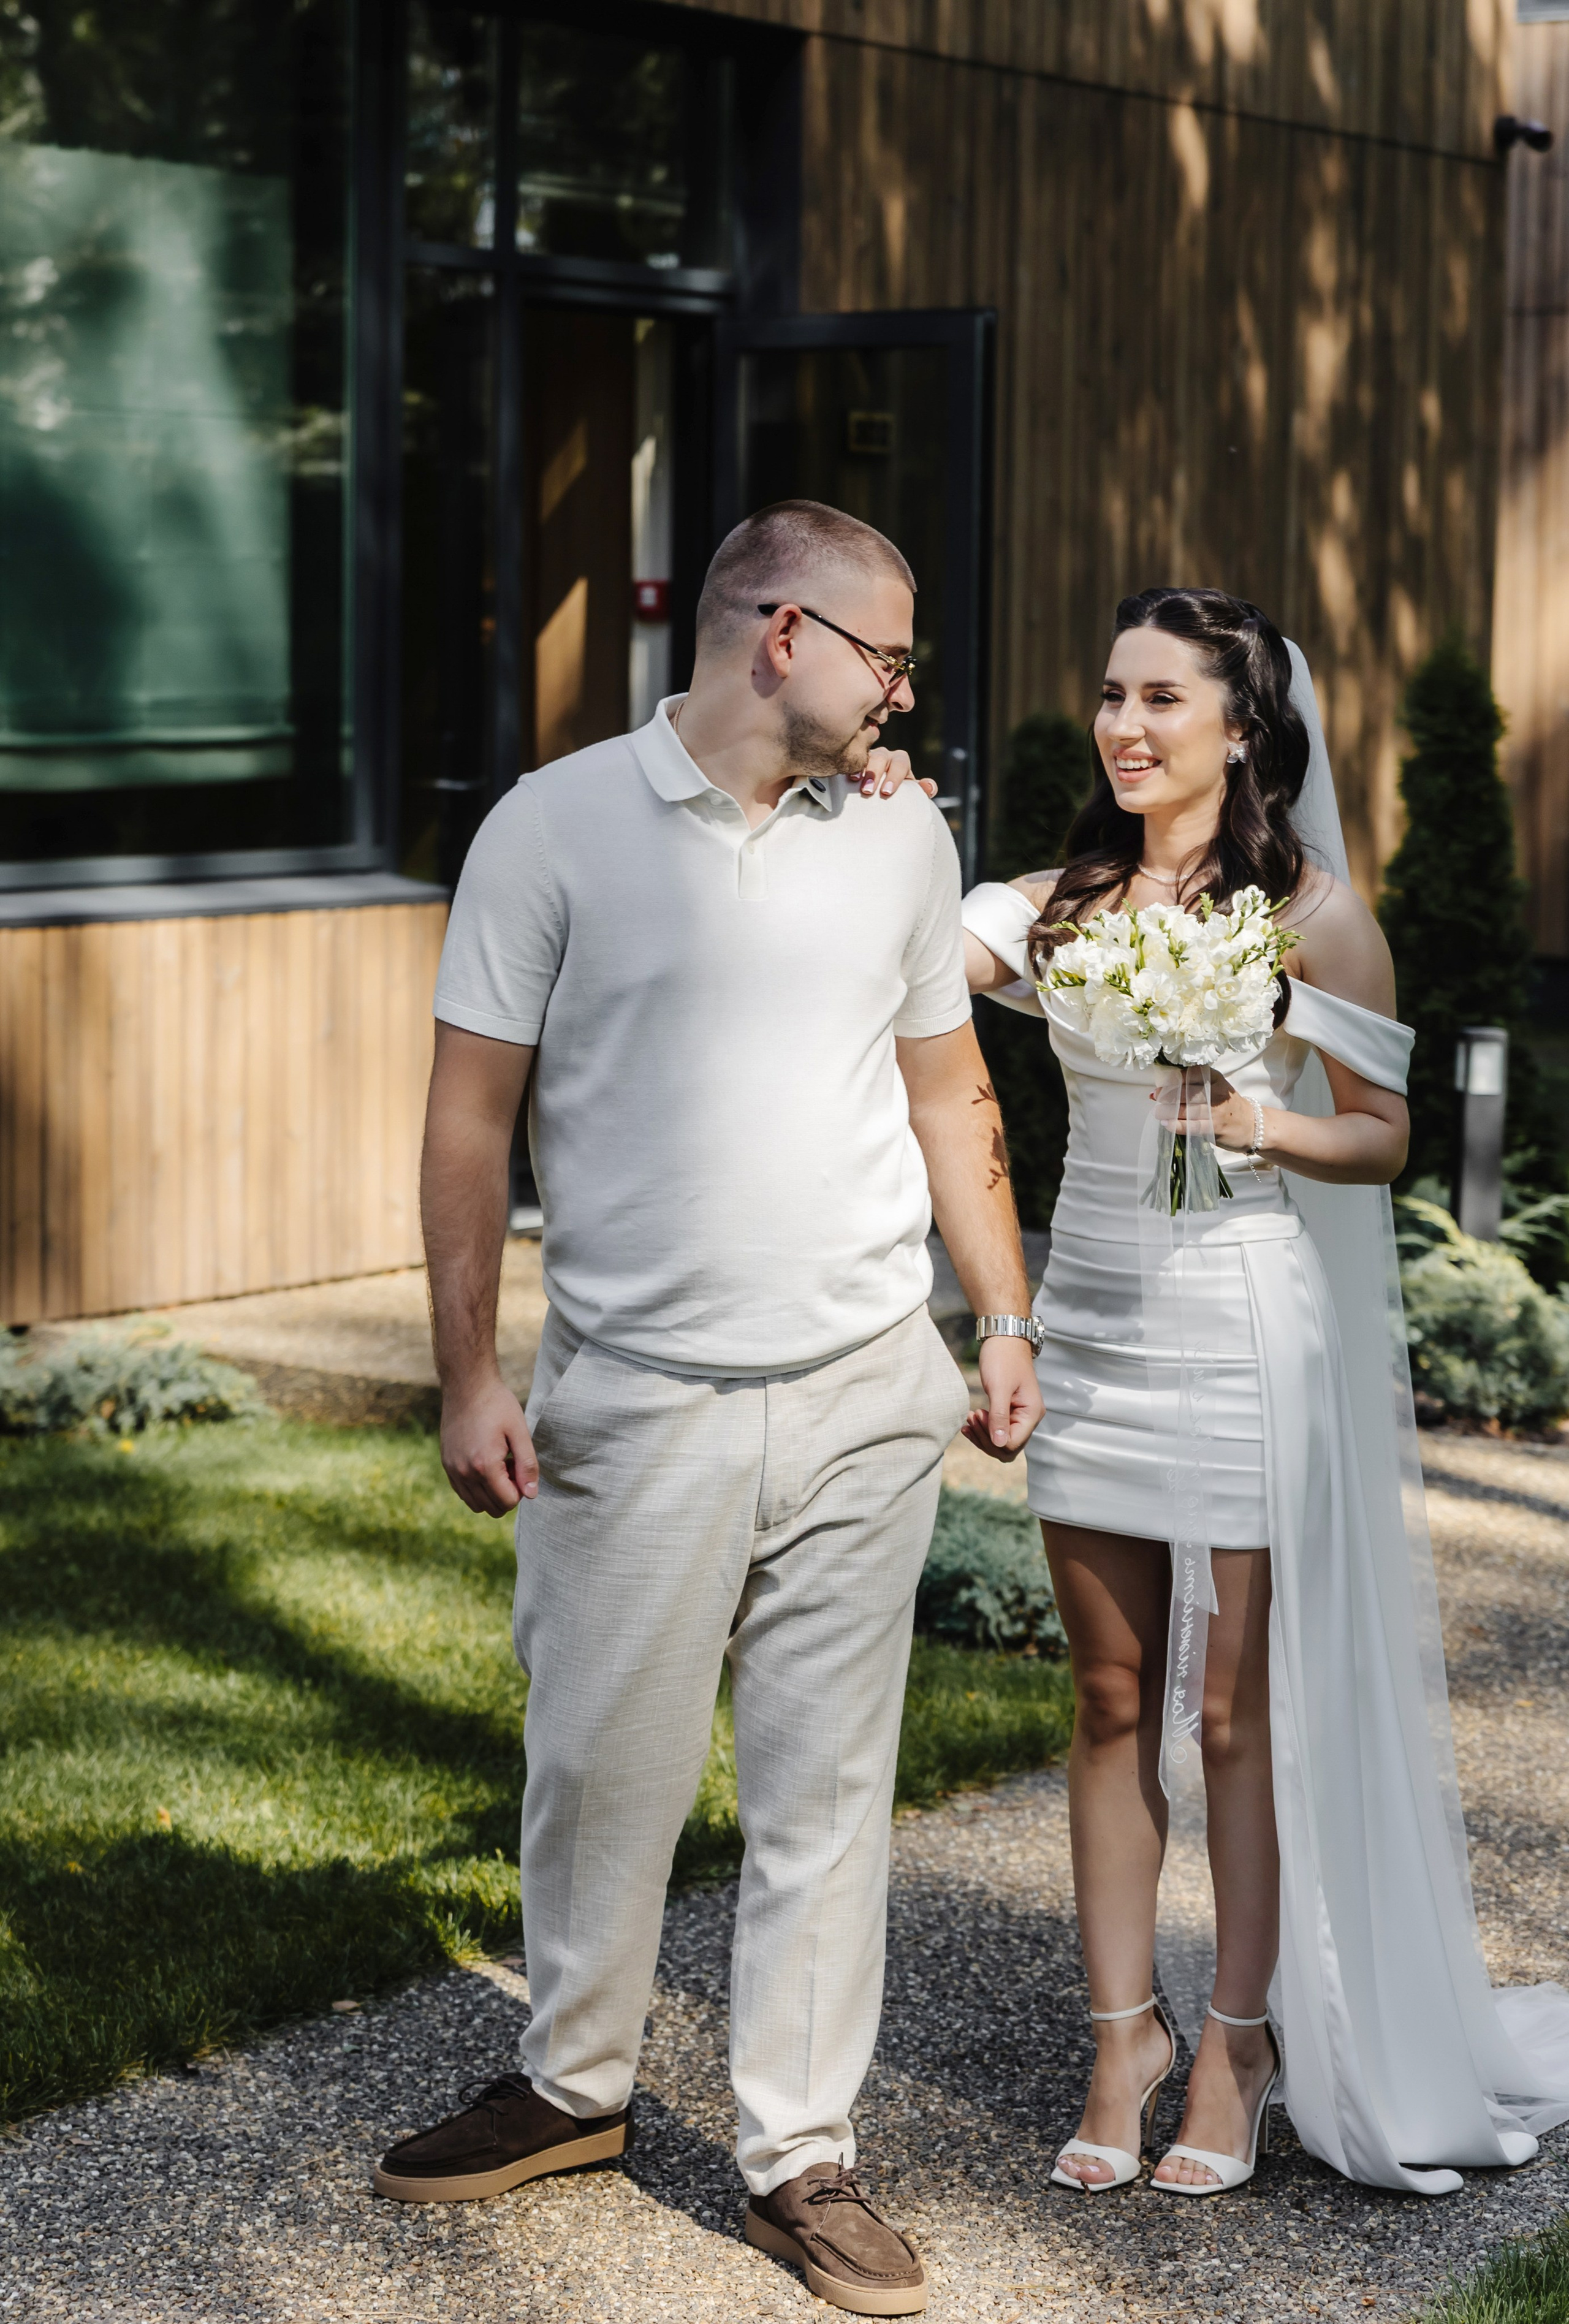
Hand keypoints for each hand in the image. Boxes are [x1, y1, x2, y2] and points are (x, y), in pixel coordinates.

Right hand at [440, 1374, 537, 1514]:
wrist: (467, 1385)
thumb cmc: (497, 1405)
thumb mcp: (519, 1431)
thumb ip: (527, 1465)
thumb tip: (532, 1494)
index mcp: (484, 1466)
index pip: (507, 1502)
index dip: (521, 1490)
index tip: (520, 1467)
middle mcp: (464, 1473)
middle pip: (492, 1508)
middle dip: (507, 1494)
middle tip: (511, 1465)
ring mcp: (452, 1470)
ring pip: (476, 1504)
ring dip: (492, 1492)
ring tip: (498, 1465)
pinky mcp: (446, 1465)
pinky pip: (463, 1493)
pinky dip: (477, 1488)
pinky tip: (484, 1463)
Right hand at [857, 744, 937, 799]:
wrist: (882, 799)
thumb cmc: (898, 796)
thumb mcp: (911, 794)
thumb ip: (923, 790)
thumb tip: (928, 785)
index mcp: (899, 761)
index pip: (900, 762)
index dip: (894, 776)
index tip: (887, 792)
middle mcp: (884, 756)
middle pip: (881, 757)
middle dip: (875, 773)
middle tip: (869, 791)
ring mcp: (867, 757)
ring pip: (865, 756)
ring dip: (860, 769)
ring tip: (855, 781)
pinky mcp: (853, 762)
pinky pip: (851, 760)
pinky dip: (849, 767)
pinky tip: (846, 777)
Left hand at [960, 1333, 1044, 1460]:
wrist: (1004, 1339)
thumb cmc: (1003, 1358)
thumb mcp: (999, 1387)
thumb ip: (999, 1416)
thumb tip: (999, 1444)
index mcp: (1032, 1414)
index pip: (1012, 1444)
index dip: (992, 1438)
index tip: (979, 1415)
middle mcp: (1029, 1418)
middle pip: (1008, 1447)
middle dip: (986, 1439)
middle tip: (971, 1418)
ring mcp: (1021, 1415)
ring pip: (1001, 1441)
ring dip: (983, 1435)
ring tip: (968, 1419)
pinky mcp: (1010, 1411)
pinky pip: (998, 1429)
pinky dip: (983, 1428)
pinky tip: (970, 1421)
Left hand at [1153, 1068, 1257, 1152]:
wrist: (1252, 1126)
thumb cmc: (1228, 1106)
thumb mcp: (1216, 1089)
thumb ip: (1194, 1087)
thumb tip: (1163, 1089)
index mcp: (1216, 1079)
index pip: (1193, 1073)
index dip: (1175, 1078)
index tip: (1162, 1083)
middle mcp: (1216, 1093)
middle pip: (1188, 1092)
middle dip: (1168, 1094)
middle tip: (1156, 1097)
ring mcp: (1216, 1111)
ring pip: (1188, 1109)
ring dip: (1169, 1110)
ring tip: (1158, 1111)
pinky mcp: (1215, 1127)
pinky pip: (1192, 1126)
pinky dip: (1177, 1125)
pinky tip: (1167, 1124)